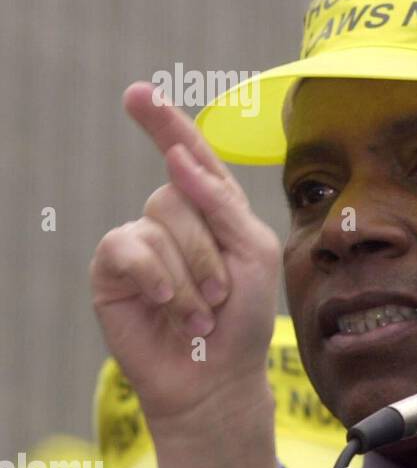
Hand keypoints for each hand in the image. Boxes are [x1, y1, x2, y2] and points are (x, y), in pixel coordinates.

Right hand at [89, 82, 281, 467]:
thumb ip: (221, 203)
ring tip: (201, 312)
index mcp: (212, 207)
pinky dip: (158, 280)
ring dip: (192, 275)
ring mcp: (139, 242)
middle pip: (179, 191)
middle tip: (223, 294)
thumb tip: (177, 160)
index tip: (138, 93)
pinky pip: (129, 249)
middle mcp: (172, 218)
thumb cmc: (242, 317)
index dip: (164, 122)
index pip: (188, 154)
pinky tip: (171, 308)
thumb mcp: (252, 253)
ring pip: (159, 223)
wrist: (217, 374)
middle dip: (209, 249)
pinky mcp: (112, 270)